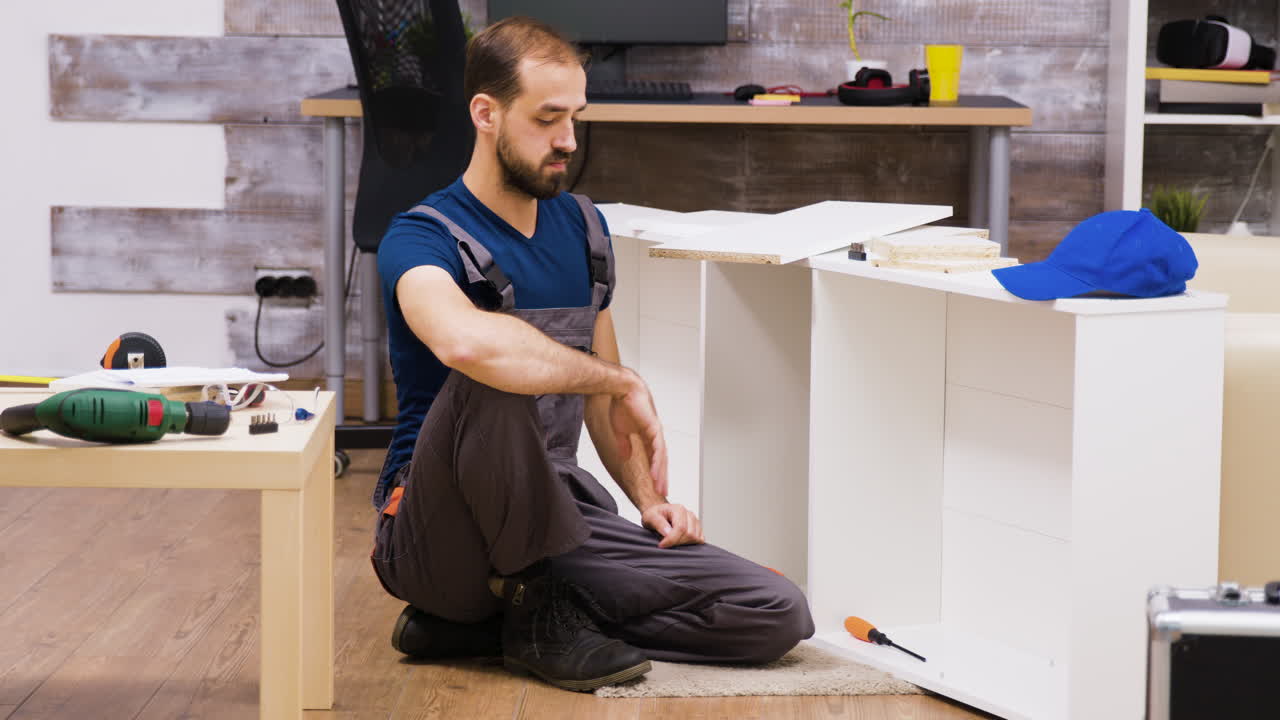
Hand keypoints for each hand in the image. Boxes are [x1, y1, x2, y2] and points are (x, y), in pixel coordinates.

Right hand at [609, 375, 668, 496]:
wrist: (622, 389)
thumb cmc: (622, 405)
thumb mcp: (621, 430)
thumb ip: (624, 444)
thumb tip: (625, 456)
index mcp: (647, 435)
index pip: (653, 457)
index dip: (655, 471)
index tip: (654, 484)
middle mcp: (654, 435)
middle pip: (660, 460)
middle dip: (661, 476)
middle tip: (662, 492)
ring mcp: (656, 432)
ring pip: (661, 458)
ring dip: (661, 473)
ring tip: (660, 488)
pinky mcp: (654, 429)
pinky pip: (657, 450)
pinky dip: (657, 463)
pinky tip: (656, 474)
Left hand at [641, 503, 703, 548]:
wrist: (659, 514)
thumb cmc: (655, 515)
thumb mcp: (650, 517)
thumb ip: (659, 523)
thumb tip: (668, 533)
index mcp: (679, 509)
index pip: (681, 528)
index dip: (671, 539)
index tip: (661, 545)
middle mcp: (689, 514)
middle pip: (689, 534)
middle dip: (676, 542)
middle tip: (665, 543)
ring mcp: (695, 521)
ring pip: (695, 538)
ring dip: (683, 543)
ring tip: (672, 540)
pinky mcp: (698, 529)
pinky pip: (700, 540)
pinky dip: (690, 544)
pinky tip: (680, 541)